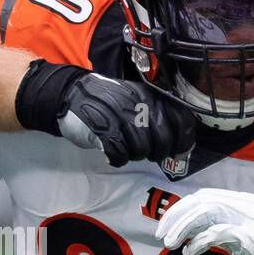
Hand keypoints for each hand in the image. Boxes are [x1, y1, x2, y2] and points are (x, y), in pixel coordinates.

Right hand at [15, 60, 196, 166]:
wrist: (69, 95)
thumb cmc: (105, 101)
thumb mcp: (134, 97)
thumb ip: (155, 113)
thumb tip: (178, 140)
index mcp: (150, 96)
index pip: (181, 120)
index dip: (184, 141)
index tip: (178, 151)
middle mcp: (139, 105)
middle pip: (163, 140)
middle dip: (157, 153)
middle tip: (147, 153)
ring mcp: (121, 117)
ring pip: (141, 150)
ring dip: (133, 155)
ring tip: (124, 149)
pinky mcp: (103, 130)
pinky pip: (119, 154)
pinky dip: (116, 159)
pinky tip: (111, 154)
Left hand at [155, 187, 253, 254]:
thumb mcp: (240, 233)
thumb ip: (219, 226)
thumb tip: (188, 230)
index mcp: (242, 201)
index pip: (204, 196)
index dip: (180, 209)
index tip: (165, 225)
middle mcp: (244, 204)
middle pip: (201, 201)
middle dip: (176, 217)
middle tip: (161, 236)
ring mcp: (249, 217)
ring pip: (206, 212)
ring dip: (183, 228)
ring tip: (170, 245)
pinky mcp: (250, 235)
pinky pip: (217, 233)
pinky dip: (198, 242)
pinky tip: (189, 252)